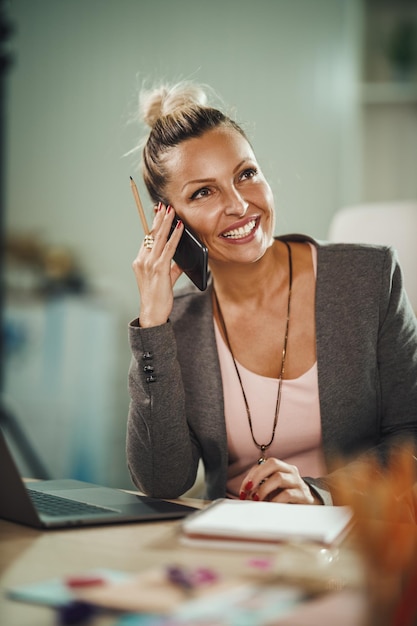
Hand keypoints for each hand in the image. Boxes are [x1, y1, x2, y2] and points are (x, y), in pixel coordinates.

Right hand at [132, 204, 183, 326]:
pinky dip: (175, 237)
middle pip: (151, 235)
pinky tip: (180, 228)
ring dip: (166, 223)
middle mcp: (142, 260)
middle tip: (164, 205)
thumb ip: (172, 268)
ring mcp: (149, 264)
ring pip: (158, 238)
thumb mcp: (164, 279)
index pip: (147, 239)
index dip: (153, 225)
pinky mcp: (159, 269)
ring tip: (171, 211)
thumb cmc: (157, 298)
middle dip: (159, 219)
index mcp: (140, 262)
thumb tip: (182, 260)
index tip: (158, 213)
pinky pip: (169, 249)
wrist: (152, 313)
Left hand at [239, 458, 319, 504]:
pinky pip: (287, 494)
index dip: (252, 474)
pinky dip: (275, 500)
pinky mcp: (303, 495)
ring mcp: (298, 482)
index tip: (244, 488)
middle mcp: (291, 471)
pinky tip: (270, 506)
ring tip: (257, 500)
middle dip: (257, 476)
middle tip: (248, 490)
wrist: (310, 506)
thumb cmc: (287, 496)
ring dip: (264, 489)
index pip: (265, 463)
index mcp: (283, 467)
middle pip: (273, 464)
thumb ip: (261, 486)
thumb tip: (244, 493)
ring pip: (279, 478)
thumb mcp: (274, 489)